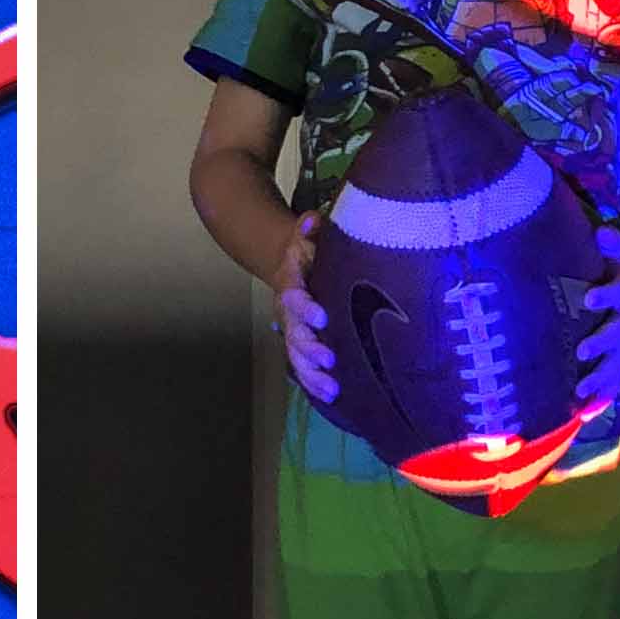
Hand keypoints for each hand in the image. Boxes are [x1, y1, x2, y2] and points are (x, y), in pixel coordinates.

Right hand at [275, 212, 337, 404]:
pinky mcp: (300, 345)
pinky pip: (303, 367)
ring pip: (296, 356)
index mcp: (290, 283)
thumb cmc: (306, 250)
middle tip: (330, 359)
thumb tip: (312, 221)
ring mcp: (292, 331)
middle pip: (293, 333)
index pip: (293, 296)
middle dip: (310, 348)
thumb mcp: (307, 234)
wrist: (287, 264)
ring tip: (332, 390)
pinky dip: (313, 383)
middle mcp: (287, 312)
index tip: (323, 317)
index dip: (304, 307)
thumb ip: (309, 230)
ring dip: (311, 374)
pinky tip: (331, 398)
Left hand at [575, 224, 619, 415]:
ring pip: (614, 364)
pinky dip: (600, 398)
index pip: (616, 293)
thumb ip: (612, 242)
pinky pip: (612, 380)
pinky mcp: (619, 356)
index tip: (589, 297)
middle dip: (600, 344)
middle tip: (581, 351)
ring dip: (598, 380)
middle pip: (616, 335)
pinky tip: (584, 417)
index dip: (605, 296)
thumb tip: (604, 233)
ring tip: (578, 395)